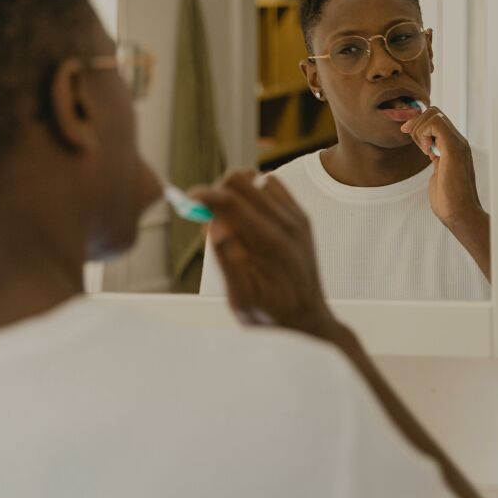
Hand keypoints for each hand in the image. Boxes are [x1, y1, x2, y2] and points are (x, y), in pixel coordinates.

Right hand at [192, 169, 335, 337]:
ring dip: (236, 192)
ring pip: (255, 179)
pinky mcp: (301, 216)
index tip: (188, 199)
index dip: (204, 194)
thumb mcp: (241, 298)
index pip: (230, 199)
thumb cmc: (270, 314)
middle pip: (241, 180)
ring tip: (230, 220)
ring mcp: (296, 217)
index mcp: (269, 243)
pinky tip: (249, 216)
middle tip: (207, 214)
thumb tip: (211, 223)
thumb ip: (226, 260)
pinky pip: (272, 185)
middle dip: (217, 191)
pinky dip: (255, 193)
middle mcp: (286, 223)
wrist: (308, 318)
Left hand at [400, 105, 483, 226]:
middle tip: (416, 146)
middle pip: (433, 112)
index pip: (435, 119)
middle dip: (416, 124)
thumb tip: (430, 152)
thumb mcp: (439, 173)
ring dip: (419, 129)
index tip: (408, 137)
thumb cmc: (449, 200)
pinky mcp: (454, 149)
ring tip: (423, 150)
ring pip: (434, 114)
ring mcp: (458, 143)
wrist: (460, 214)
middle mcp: (458, 141)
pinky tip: (426, 151)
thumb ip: (436, 159)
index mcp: (454, 145)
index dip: (417, 124)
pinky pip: (436, 124)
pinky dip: (423, 133)